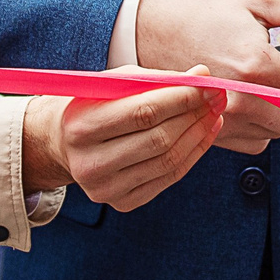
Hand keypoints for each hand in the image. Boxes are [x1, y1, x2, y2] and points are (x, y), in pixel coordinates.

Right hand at [22, 72, 226, 211]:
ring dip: (199, 135)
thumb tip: (202, 76)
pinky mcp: (122, 202)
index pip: (143, 112)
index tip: (207, 85)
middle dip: (194, 116)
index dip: (181, 98)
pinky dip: (193, 154)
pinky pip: (169, 178)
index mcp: (82, 126)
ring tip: (214, 114)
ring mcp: (106, 188)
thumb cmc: (95, 105)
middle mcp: (90, 163)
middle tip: (216, 99)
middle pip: (158, 139)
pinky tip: (203, 134)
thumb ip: (157, 79)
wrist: (63, 144)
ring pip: (168, 161)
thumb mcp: (115, 83)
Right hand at [135, 0, 279, 153]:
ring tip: (261, 83)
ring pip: (278, 134)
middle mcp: (241, 101)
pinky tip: (247, 99)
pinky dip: (258, 126)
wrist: (147, 29)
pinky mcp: (212, 132)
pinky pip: (254, 143)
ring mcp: (224, 121)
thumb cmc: (197, 13)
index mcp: (255, 66)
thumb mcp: (252, 1)